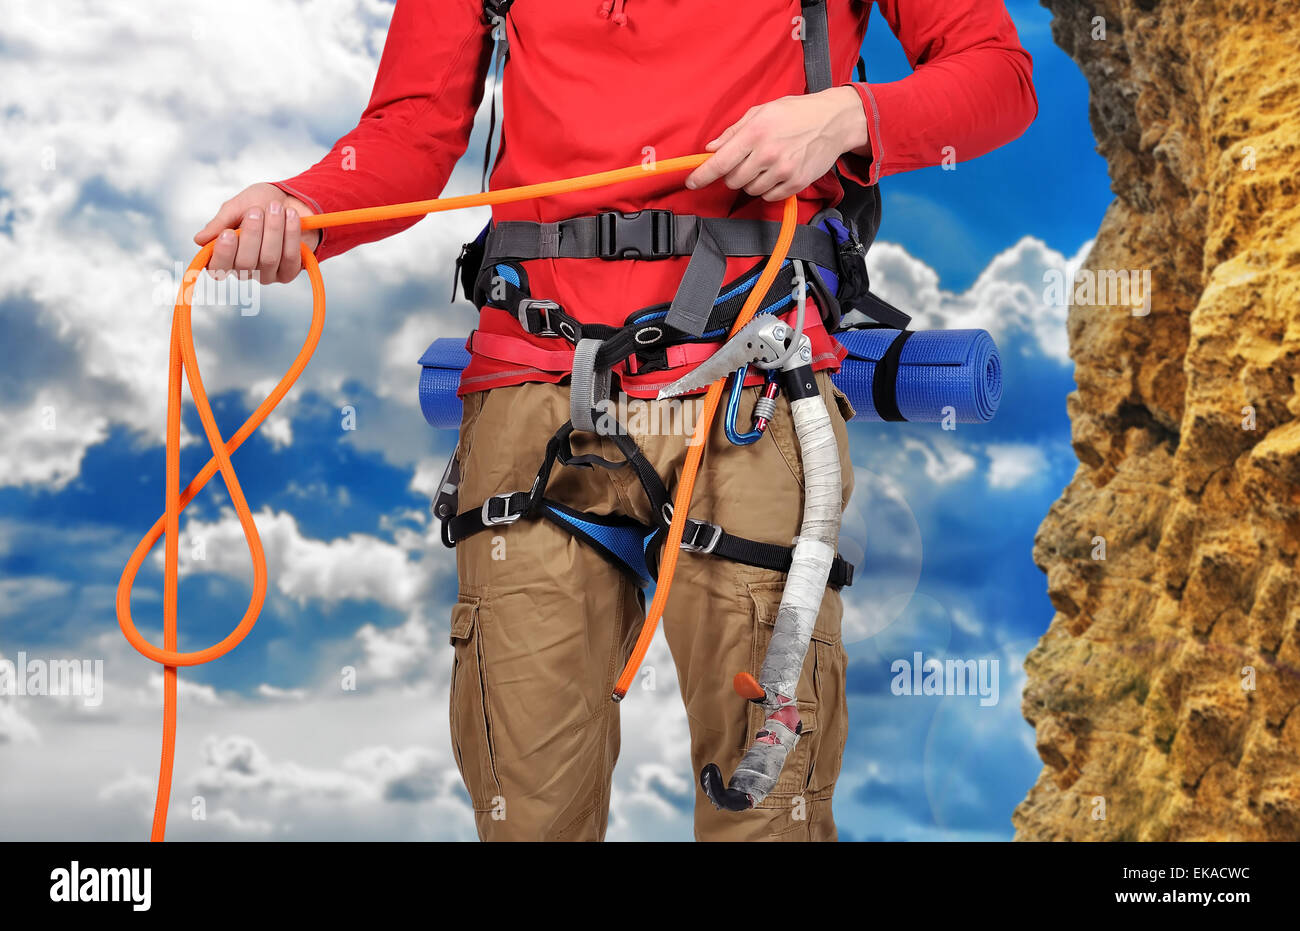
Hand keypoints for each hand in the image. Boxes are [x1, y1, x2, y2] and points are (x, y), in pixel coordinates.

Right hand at [194, 183, 320, 282]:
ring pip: (269, 259)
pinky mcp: (288, 272)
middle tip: (256, 211)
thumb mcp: (236, 207)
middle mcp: (244, 270)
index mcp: (225, 256)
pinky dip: (291, 234)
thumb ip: (219, 223)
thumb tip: (199, 240)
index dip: (223, 253)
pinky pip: (290, 258)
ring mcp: (267, 274)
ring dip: (273, 229)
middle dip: (252, 234)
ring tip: (276, 207)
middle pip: (245, 263)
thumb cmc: (259, 204)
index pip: (217, 268)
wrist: (291, 199)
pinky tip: (290, 215)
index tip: (229, 233)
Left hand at [685, 87, 869, 200]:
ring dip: (751, 181)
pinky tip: (776, 172)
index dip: (702, 175)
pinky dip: (767, 188)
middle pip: (733, 180)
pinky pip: (769, 196)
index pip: (720, 162)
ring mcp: (783, 171)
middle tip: (745, 161)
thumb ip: (734, 131)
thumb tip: (711, 149)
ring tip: (764, 164)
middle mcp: (767, 154)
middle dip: (732, 174)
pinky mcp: (795, 184)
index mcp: (755, 133)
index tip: (692, 182)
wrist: (833, 121)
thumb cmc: (796, 112)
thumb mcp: (762, 111)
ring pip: (750, 190)